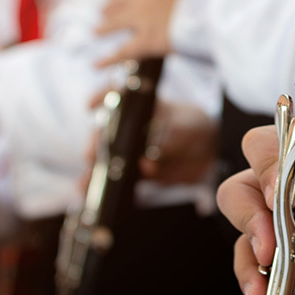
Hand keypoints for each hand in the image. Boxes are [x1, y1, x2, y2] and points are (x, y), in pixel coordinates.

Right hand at [81, 93, 217, 187]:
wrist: (210, 151)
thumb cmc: (193, 127)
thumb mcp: (184, 128)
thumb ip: (166, 142)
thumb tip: (145, 164)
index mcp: (139, 108)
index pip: (115, 97)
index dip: (101, 98)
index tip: (91, 105)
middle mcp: (129, 128)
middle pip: (104, 134)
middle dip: (95, 145)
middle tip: (91, 157)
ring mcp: (131, 151)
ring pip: (106, 160)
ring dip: (93, 172)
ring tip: (85, 184)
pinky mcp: (136, 172)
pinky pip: (117, 181)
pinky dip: (105, 190)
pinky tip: (93, 198)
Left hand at [95, 0, 207, 66]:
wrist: (216, 8)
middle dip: (111, 3)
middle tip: (103, 9)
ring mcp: (141, 15)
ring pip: (115, 22)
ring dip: (105, 27)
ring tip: (96, 31)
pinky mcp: (146, 40)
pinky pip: (123, 52)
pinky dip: (109, 59)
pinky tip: (97, 64)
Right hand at [219, 124, 294, 294]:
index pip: (263, 151)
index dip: (265, 174)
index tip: (277, 200)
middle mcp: (285, 182)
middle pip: (240, 195)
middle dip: (248, 224)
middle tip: (268, 250)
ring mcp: (288, 220)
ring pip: (246, 237)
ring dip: (249, 265)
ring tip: (261, 292)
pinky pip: (267, 269)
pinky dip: (261, 288)